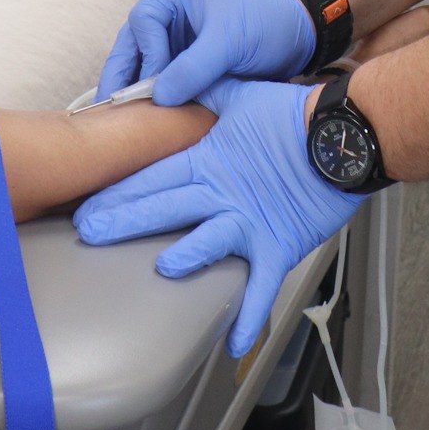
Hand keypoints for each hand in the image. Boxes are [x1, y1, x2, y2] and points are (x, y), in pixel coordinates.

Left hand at [74, 77, 361, 356]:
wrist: (343, 134)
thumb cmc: (294, 114)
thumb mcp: (241, 94)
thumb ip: (203, 93)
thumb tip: (171, 85)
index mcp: (209, 159)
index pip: (154, 175)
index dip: (118, 190)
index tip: (85, 203)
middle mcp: (222, 192)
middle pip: (165, 206)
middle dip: (123, 220)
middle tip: (89, 234)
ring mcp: (249, 221)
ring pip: (208, 241)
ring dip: (186, 257)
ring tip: (162, 269)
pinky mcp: (277, 245)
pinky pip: (261, 286)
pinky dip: (249, 315)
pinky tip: (233, 344)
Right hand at [94, 0, 315, 105]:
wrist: (300, 33)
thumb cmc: (269, 19)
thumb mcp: (230, 41)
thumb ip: (194, 67)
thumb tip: (159, 96)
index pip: (145, 19)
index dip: (144, 53)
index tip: (151, 85)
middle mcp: (174, 8)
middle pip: (136, 39)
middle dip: (125, 72)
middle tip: (112, 105)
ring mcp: (179, 33)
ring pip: (145, 59)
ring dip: (138, 85)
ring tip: (124, 116)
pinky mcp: (188, 56)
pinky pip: (163, 73)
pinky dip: (156, 91)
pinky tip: (149, 114)